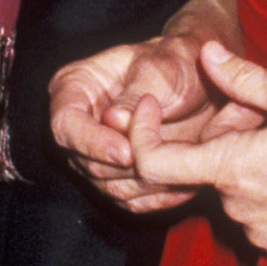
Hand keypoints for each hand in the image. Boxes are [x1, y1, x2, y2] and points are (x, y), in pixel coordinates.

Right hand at [51, 37, 262, 214]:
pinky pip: (129, 200)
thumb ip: (136, 93)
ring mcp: (95, 153)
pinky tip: (183, 182)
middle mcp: (79, 123)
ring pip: (107, 186)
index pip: (65, 124)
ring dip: (145, 182)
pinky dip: (156, 196)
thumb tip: (113, 119)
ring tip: (180, 165)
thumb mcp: (162, 69)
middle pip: (84, 161)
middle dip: (125, 166)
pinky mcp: (117, 176)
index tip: (127, 152)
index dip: (92, 143)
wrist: (202, 84)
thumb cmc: (178, 65)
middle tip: (166, 157)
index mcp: (75, 86)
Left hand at [125, 43, 266, 265]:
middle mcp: (241, 212)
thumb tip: (207, 53)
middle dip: (227, 141)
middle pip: (209, 171)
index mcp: (236, 170)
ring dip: (253, 170)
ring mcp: (263, 239)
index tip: (152, 111)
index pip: (154, 162)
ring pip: (239, 196)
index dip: (140, 134)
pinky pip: (264, 222)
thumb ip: (245, 82)